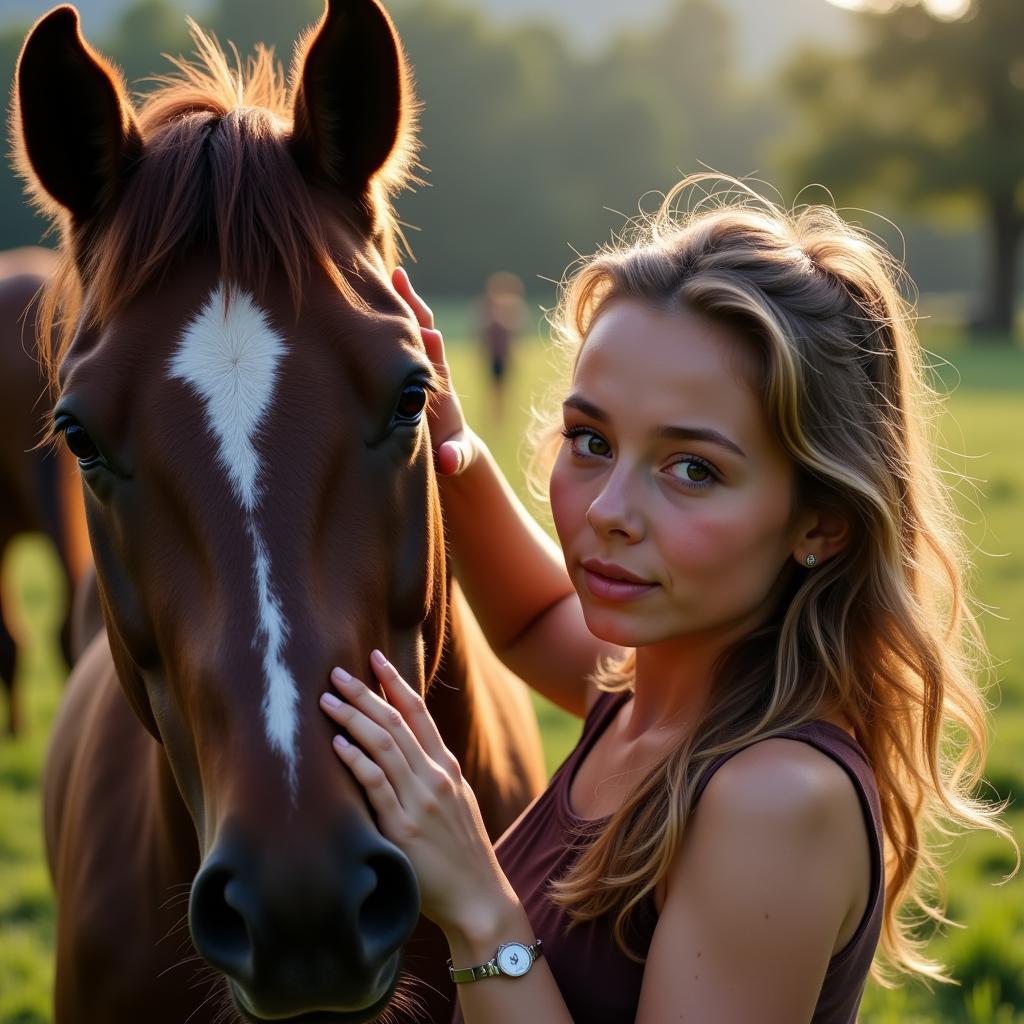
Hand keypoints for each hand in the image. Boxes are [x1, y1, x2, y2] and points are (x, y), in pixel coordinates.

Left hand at [320, 650, 514, 936]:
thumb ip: (433, 773)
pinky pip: (377, 786)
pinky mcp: (404, 829)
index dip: (396, 683)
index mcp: (448, 766)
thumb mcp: (457, 801)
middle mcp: (436, 776)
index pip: (419, 712)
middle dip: (364, 693)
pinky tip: (338, 744)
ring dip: (353, 718)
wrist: (480, 897)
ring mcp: (421, 801)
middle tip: (336, 672)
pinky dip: (357, 761)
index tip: (375, 659)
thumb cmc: (463, 851)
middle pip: (396, 722)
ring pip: (384, 746)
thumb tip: (402, 748)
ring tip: (328, 699)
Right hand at [392, 267, 475, 476]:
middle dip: (414, 308)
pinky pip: (394, 333)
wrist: (448, 441)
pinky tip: (365, 293)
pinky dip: (384, 314)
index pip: (437, 363)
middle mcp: (431, 368)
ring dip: (399, 301)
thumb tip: (451, 461)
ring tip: (386, 274)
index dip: (433, 350)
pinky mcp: (404, 362)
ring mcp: (417, 361)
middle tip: (401, 280)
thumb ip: (456, 456)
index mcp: (442, 388)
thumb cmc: (448, 449)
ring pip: (409, 326)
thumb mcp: (455, 456)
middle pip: (424, 331)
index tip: (428, 333)